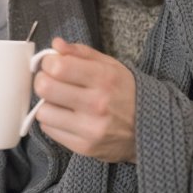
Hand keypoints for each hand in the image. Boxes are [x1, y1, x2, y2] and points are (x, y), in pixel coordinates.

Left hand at [33, 38, 136, 163]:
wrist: (150, 129)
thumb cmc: (126, 93)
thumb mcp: (111, 66)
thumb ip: (81, 53)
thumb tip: (56, 45)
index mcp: (104, 78)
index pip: (58, 66)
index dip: (48, 62)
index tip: (51, 64)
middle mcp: (97, 104)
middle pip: (45, 88)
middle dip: (42, 80)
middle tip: (49, 80)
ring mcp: (90, 128)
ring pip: (43, 112)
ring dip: (46, 104)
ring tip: (58, 101)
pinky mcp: (84, 147)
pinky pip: (50, 130)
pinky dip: (53, 121)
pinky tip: (65, 116)